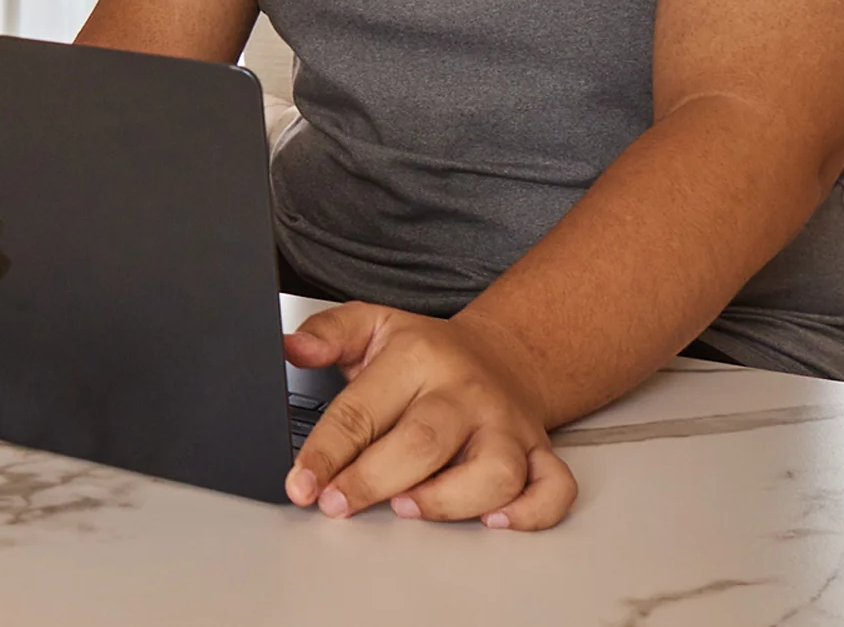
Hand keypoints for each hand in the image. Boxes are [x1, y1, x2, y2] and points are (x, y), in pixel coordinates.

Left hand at [283, 303, 576, 529]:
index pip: (364, 409)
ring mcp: (505, 424)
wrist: (502, 352)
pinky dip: (530, 512)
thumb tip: (291, 346)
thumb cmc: (428, 352)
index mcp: (420, 357)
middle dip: (373, 481)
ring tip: (408, 506)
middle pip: (423, 442)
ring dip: (449, 500)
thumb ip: (328, 332)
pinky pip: (551, 488)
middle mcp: (466, 391)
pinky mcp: (538, 452)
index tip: (302, 484)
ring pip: (493, 471)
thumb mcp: (373, 324)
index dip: (327, 452)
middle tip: (338, 503)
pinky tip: (494, 520)